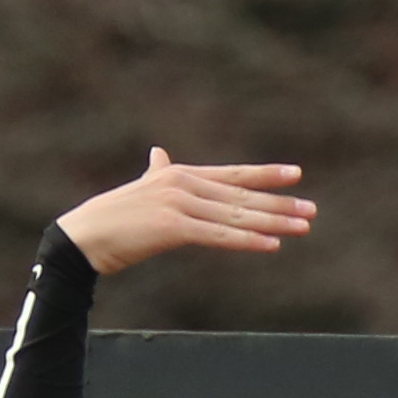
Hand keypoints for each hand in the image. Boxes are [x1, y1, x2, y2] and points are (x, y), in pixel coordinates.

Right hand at [57, 150, 313, 277]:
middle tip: (312, 211)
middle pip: (242, 197)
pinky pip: (219, 238)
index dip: (265, 175)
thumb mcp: (143, 190)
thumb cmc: (116, 218)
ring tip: (304, 227)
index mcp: (180, 175)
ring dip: (273, 223)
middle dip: (280, 204)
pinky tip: (273, 245)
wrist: (85, 237)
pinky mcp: (173, 228)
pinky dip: (247, 241)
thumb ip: (157, 172)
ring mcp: (178, 204)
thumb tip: (158, 152)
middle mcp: (183, 184)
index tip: (296, 174)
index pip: (232, 174)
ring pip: (236, 217)